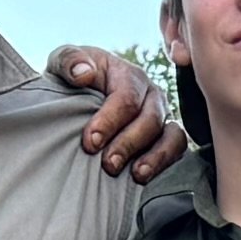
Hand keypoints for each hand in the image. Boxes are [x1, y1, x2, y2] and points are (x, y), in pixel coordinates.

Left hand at [51, 43, 182, 181]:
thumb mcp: (64, 63)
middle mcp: (151, 96)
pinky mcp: (167, 139)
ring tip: (137, 175)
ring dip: (155, 157)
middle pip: (150, 120)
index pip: (126, 98)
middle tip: (108, 165)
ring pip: (170, 135)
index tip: (90, 142)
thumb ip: (69, 61)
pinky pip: (177, 150)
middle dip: (129, 143)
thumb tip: (83, 74)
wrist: (78, 99)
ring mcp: (162, 118)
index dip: (109, 121)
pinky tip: (146, 178)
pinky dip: (165, 164)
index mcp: (128, 75)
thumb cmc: (72, 81)